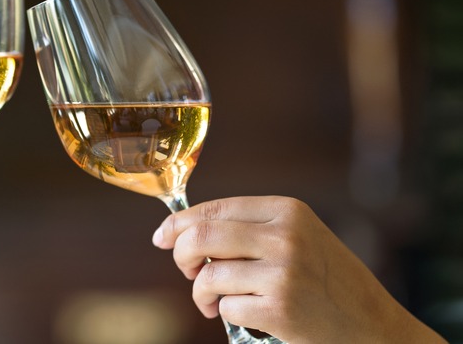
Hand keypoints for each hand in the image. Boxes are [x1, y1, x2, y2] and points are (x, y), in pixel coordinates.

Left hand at [152, 196, 445, 342]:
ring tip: (213, 302)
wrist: (375, 327)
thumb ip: (250, 230)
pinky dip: (225, 314)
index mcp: (287, 211)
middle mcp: (285, 236)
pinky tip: (242, 315)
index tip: (162, 237)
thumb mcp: (299, 239)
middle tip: (188, 272)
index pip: (215, 208)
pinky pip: (226, 307)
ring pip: (209, 276)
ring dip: (201, 294)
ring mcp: (283, 272)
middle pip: (201, 236)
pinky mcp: (280, 308)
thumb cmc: (328, 282)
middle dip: (182, 255)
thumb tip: (184, 231)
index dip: (178, 223)